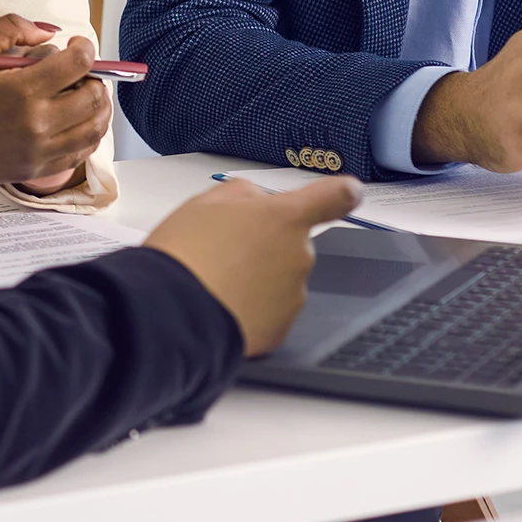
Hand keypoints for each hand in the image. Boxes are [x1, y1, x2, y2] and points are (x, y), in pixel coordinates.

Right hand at [0, 13, 109, 199]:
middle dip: (94, 77)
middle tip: (81, 70)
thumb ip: (10, 27)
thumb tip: (48, 32)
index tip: (77, 43)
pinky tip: (75, 121)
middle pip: (93, 97)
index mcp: (22, 90)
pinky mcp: (34, 171)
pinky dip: (86, 135)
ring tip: (85, 94)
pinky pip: (79, 154)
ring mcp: (38, 152)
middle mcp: (36, 124)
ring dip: (98, 107)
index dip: (85, 47)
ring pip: (94, 129)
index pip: (78, 64)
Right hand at [144, 177, 363, 355]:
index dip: (343, 192)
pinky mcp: (281, 328)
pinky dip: (251, 308)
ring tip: (215, 280)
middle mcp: (299, 256)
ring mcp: (293, 295)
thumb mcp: (205, 203)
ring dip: (256, 278)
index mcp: (284, 218)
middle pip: (292, 243)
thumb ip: (243, 195)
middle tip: (223, 251)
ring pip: (280, 278)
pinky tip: (222, 303)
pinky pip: (270, 311)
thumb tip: (256, 204)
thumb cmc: (185, 254)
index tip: (349, 192)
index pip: (333, 197)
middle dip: (266, 245)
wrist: (173, 312)